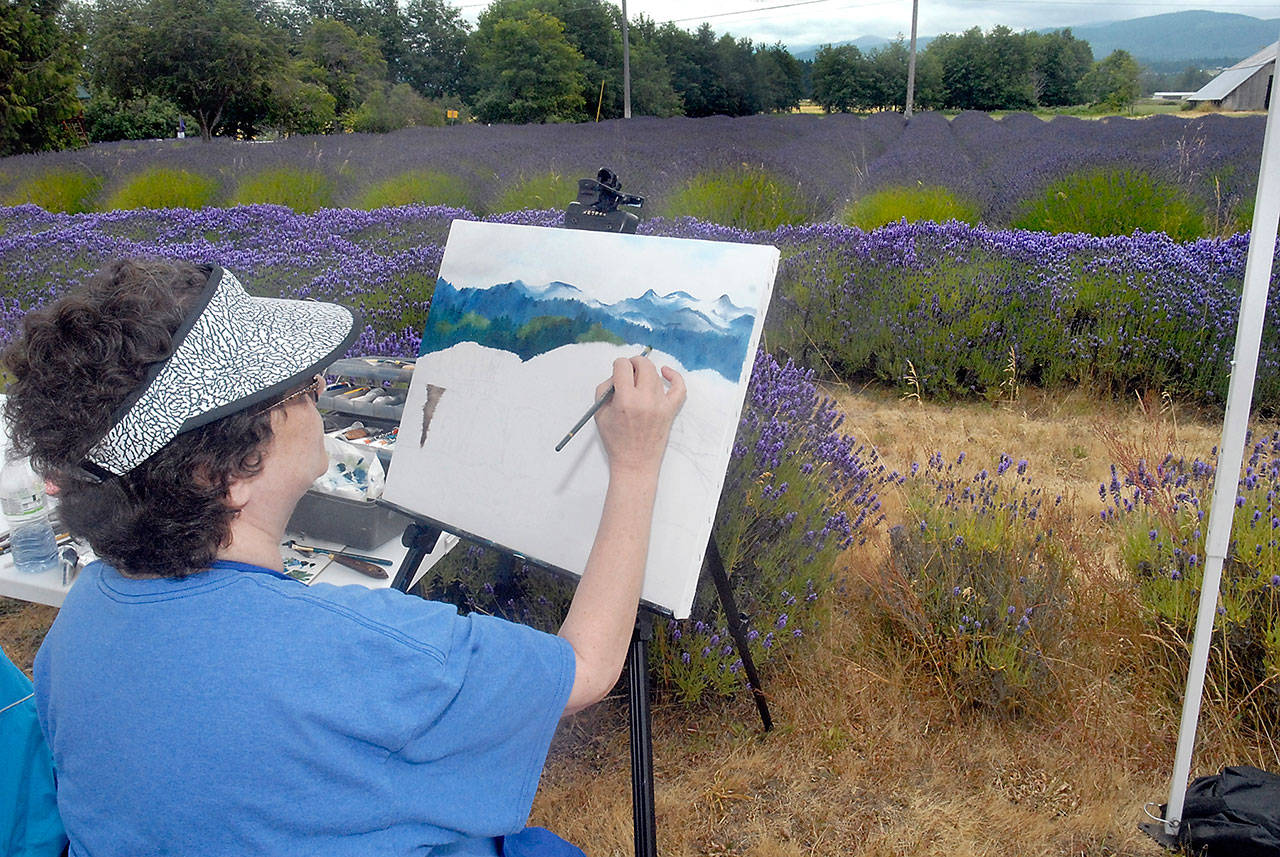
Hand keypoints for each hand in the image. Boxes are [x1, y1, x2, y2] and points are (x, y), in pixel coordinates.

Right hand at [593, 355, 685, 478]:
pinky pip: (679, 388)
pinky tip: (666, 372)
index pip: (623, 366)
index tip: (617, 370)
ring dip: (646, 372)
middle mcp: (645, 400)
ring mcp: (661, 405)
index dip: (618, 365)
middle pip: (643, 365)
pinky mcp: (670, 410)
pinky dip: (674, 376)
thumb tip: (617, 374)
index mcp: (626, 400)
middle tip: (628, 371)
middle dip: (633, 363)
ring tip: (638, 380)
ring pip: (655, 374)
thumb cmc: (616, 441)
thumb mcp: (600, 413)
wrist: (635, 463)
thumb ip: (606, 389)